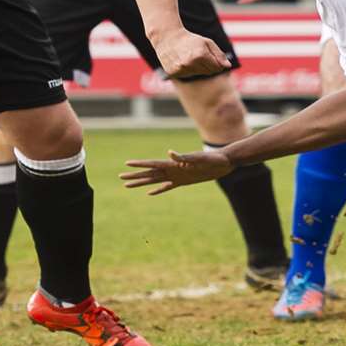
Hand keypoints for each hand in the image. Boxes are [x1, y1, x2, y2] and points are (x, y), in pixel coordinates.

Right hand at [119, 149, 234, 194]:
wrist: (225, 162)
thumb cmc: (213, 158)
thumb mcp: (199, 158)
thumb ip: (184, 157)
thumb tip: (170, 152)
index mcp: (175, 163)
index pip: (153, 164)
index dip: (140, 164)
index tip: (126, 164)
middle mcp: (174, 169)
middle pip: (150, 173)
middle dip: (135, 175)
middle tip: (120, 177)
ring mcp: (178, 175)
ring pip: (155, 180)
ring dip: (142, 182)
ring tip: (128, 185)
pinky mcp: (184, 181)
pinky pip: (167, 187)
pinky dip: (158, 190)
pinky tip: (150, 193)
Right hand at [150, 26, 230, 77]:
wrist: (167, 37)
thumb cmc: (191, 39)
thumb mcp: (208, 43)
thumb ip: (219, 55)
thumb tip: (228, 66)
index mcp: (201, 55)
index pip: (218, 68)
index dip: (217, 63)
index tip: (212, 56)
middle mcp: (190, 63)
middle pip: (209, 72)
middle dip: (208, 65)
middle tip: (200, 55)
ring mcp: (180, 69)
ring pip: (198, 74)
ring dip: (197, 67)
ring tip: (189, 57)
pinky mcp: (173, 73)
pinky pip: (187, 75)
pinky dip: (187, 70)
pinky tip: (182, 61)